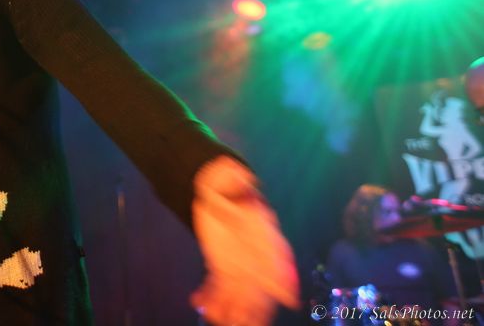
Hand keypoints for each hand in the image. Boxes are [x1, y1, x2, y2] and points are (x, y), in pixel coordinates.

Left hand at [191, 156, 299, 325]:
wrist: (216, 190)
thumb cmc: (230, 184)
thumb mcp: (232, 178)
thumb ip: (237, 178)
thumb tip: (245, 176)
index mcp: (264, 233)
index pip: (279, 259)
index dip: (284, 279)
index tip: (288, 298)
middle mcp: (256, 254)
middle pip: (260, 284)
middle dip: (256, 306)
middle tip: (246, 322)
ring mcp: (240, 263)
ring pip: (240, 292)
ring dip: (231, 308)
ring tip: (219, 319)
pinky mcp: (222, 266)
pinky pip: (219, 286)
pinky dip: (211, 297)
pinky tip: (198, 302)